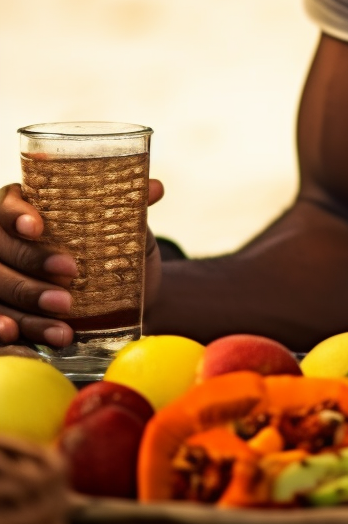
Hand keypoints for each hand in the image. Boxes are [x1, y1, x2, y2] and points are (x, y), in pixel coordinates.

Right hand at [0, 179, 164, 348]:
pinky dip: (6, 326)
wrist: (127, 297)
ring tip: (64, 319)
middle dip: (33, 262)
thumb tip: (155, 188)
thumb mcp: (125, 226)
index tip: (38, 227)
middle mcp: (6, 241)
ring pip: (1, 287)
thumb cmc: (115, 248)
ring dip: (29, 304)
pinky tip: (14, 335)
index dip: (17, 215)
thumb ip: (130, 206)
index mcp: (26, 208)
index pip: (9, 205)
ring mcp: (3, 277)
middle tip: (70, 274)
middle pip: (3, 248)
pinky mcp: (7, 311)